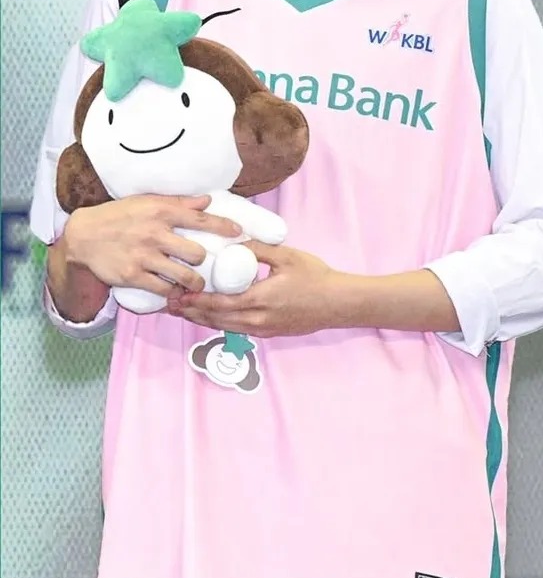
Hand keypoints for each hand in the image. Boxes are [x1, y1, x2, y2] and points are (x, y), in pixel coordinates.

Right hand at [63, 194, 241, 298]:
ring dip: (194, 283)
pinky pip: (163, 290)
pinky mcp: (133, 276)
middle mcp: (155, 233)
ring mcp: (144, 257)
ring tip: (195, 284)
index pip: (200, 219)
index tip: (239, 233)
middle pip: (196, 253)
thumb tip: (207, 200)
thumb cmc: (119, 216)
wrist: (84, 236)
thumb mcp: (146, 202)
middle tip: (205, 265)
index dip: (223, 227)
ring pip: (184, 276)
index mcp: (160, 212)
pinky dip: (171, 293)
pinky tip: (173, 292)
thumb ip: (177, 203)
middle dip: (204, 262)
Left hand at [167, 241, 348, 335]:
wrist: (337, 302)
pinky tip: (211, 315)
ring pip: (224, 327)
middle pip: (216, 319)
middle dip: (191, 312)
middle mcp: (257, 320)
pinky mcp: (269, 333)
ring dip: (202, 319)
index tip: (178, 294)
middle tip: (170, 304)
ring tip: (183, 311)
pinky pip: (237, 329)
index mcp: (259, 299)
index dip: (196, 300)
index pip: (219, 303)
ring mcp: (263, 329)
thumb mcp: (286, 256)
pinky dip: (219, 322)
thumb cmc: (314, 276)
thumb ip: (257, 249)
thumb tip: (234, 243)